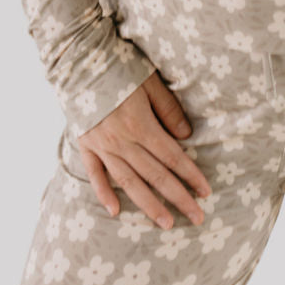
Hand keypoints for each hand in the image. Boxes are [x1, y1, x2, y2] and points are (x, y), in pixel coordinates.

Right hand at [77, 72, 211, 227]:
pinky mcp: (85, 144)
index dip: (190, 175)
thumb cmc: (119, 66)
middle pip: (155, 175)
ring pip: (128, 182)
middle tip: (197, 218)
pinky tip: (115, 212)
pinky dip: (104, 194)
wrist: (79, 60)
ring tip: (166, 224)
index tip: (205, 192)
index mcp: (140, 125)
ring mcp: (101, 146)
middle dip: (178, 198)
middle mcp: (122, 141)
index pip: (171, 157)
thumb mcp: (150, 82)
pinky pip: (95, 174)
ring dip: (148, 205)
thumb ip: (168, 109)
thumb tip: (186, 137)